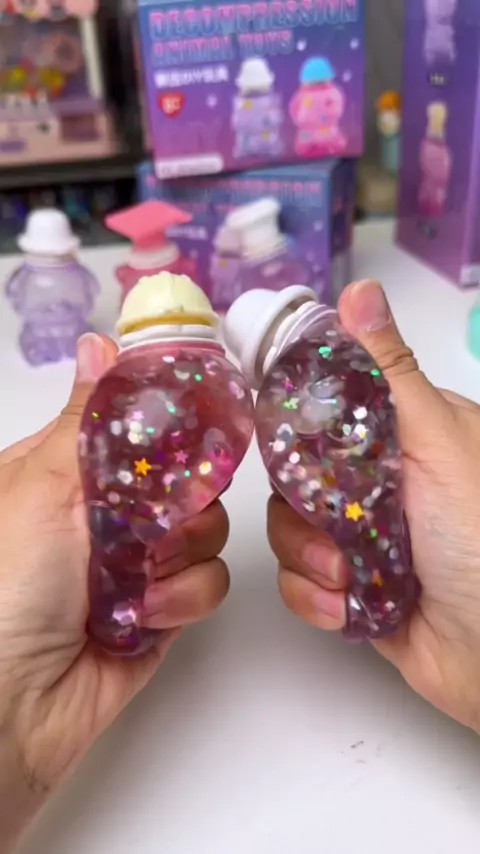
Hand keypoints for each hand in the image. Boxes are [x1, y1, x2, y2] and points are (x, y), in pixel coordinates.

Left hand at [0, 334, 229, 850]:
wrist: (13, 705)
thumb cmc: (8, 585)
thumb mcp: (42, 483)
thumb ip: (89, 416)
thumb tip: (102, 342)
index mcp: (73, 472)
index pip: (145, 426)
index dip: (178, 421)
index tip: (204, 419)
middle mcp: (109, 513)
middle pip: (188, 476)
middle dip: (181, 499)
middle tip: (150, 518)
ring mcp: (138, 562)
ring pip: (207, 530)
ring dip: (176, 556)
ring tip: (132, 582)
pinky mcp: (163, 610)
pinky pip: (208, 583)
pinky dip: (179, 600)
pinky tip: (139, 618)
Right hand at [268, 279, 479, 732]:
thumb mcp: (438, 442)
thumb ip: (388, 374)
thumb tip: (359, 290)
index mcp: (403, 436)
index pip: (324, 410)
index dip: (294, 425)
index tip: (285, 445)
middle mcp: (381, 483)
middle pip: (296, 473)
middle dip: (305, 508)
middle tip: (339, 530)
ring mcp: (365, 538)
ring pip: (292, 530)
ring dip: (312, 560)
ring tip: (351, 578)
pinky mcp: (354, 591)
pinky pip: (303, 584)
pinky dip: (320, 599)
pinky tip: (352, 609)